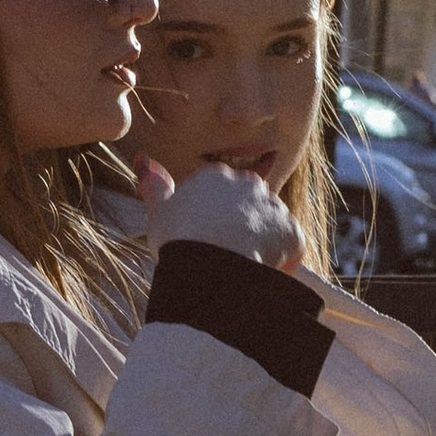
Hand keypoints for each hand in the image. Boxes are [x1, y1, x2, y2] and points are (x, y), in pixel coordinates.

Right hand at [138, 159, 300, 273]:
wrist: (207, 265)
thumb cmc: (177, 239)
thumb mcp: (158, 211)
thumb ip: (154, 186)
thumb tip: (144, 160)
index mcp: (216, 175)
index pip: (220, 193)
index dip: (213, 218)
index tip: (203, 238)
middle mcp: (250, 182)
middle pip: (248, 205)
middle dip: (241, 226)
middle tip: (223, 253)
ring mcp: (273, 206)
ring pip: (271, 224)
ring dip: (262, 243)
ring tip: (242, 266)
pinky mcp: (291, 232)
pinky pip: (290, 248)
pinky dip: (282, 262)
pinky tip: (262, 275)